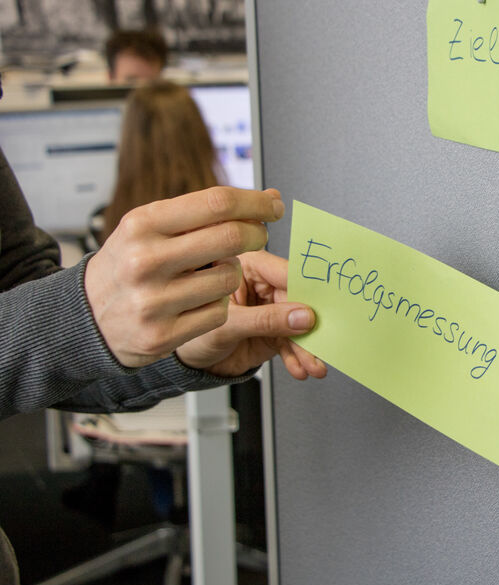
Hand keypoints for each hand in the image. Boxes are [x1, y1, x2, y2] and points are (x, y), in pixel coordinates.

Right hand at [85, 187, 282, 367]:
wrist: (87, 317)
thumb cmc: (130, 263)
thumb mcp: (151, 228)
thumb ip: (206, 212)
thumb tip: (271, 198)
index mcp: (143, 224)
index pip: (217, 202)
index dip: (256, 203)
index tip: (274, 206)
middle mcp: (145, 260)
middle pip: (231, 237)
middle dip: (257, 235)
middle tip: (259, 236)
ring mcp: (153, 300)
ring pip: (230, 278)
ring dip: (233, 274)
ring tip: (212, 273)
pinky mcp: (163, 334)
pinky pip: (219, 312)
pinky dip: (219, 305)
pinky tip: (199, 301)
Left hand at [175, 250, 327, 379]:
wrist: (189, 363)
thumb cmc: (192, 333)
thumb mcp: (226, 325)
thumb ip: (265, 320)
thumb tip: (302, 317)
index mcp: (247, 268)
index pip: (284, 273)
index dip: (306, 290)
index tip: (322, 307)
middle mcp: (262, 286)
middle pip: (298, 301)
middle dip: (310, 326)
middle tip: (321, 342)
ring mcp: (271, 309)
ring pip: (299, 325)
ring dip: (307, 347)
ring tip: (312, 364)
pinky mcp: (275, 331)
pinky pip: (293, 342)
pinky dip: (298, 357)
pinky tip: (299, 368)